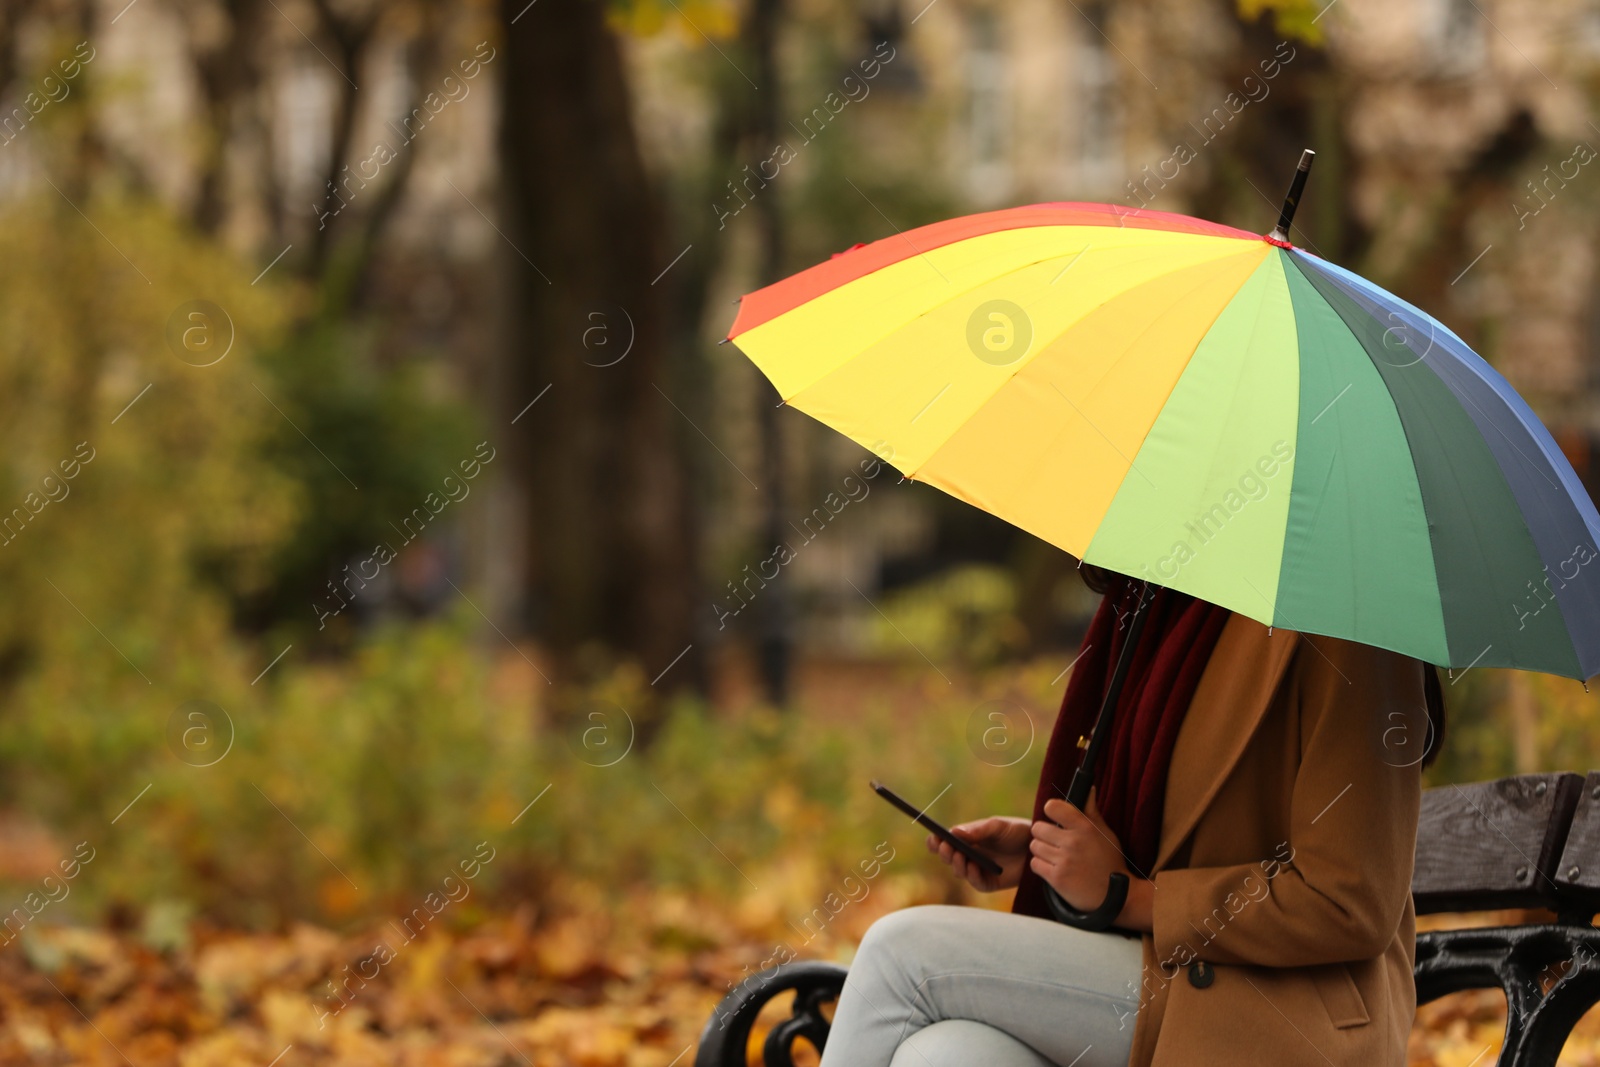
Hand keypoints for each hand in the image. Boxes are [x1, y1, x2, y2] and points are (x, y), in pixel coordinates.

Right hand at [927, 816, 1029, 890]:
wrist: (1037, 847)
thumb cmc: (1016, 832)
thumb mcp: (997, 826)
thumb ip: (978, 829)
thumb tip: (954, 831)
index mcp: (967, 839)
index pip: (945, 841)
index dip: (935, 841)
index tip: (933, 838)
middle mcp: (970, 855)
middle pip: (948, 857)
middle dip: (944, 852)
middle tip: (946, 847)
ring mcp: (978, 870)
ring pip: (959, 871)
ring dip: (957, 864)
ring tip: (960, 856)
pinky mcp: (989, 882)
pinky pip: (975, 882)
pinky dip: (971, 876)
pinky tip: (972, 867)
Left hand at [1031, 791, 1133, 912]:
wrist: (1117, 896)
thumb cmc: (1110, 862)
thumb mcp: (1105, 834)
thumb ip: (1091, 811)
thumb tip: (1088, 789)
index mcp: (1085, 827)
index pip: (1052, 807)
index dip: (1051, 811)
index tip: (1055, 819)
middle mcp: (1073, 842)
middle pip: (1038, 828)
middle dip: (1043, 835)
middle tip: (1054, 842)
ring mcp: (1064, 860)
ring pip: (1034, 846)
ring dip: (1042, 851)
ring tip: (1055, 856)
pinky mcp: (1057, 878)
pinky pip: (1035, 864)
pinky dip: (1041, 866)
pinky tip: (1053, 868)